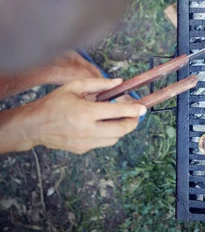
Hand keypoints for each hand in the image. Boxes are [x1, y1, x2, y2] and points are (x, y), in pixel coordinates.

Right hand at [29, 77, 145, 153]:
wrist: (35, 126)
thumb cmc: (54, 103)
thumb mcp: (74, 86)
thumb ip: (98, 84)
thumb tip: (118, 82)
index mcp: (86, 112)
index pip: (117, 111)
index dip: (133, 110)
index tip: (143, 108)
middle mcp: (87, 130)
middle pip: (121, 130)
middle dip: (132, 122)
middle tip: (135, 115)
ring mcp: (85, 142)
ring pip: (114, 139)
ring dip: (120, 129)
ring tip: (117, 117)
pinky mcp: (82, 150)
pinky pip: (103, 143)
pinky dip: (108, 134)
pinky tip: (102, 124)